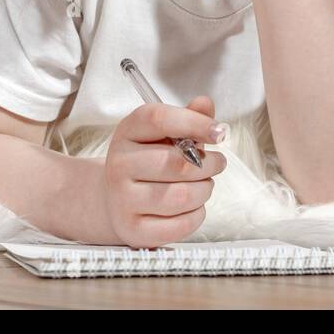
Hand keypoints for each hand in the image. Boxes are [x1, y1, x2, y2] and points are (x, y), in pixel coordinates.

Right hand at [102, 95, 228, 248]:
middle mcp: (119, 165)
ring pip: (181, 196)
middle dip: (209, 164)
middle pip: (175, 163)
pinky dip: (197, 214)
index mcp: (127, 133)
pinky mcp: (133, 229)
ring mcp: (122, 200)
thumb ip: (187, 117)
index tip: (219, 132)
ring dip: (204, 190)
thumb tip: (205, 104)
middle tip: (217, 163)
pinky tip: (192, 206)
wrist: (114, 200)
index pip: (159, 119)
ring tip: (204, 184)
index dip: (194, 122)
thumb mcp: (162, 134)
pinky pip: (180, 224)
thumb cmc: (147, 162)